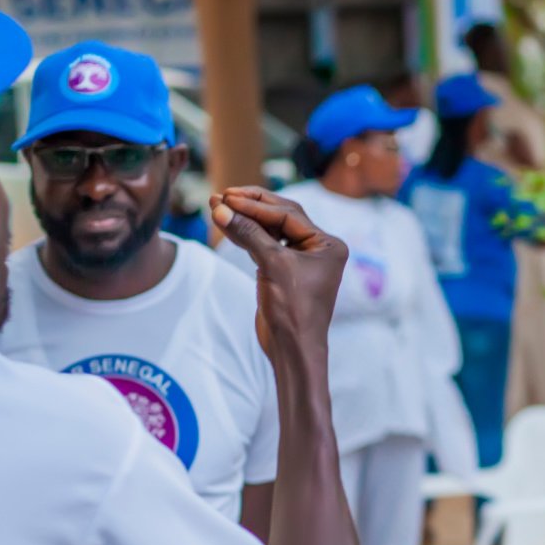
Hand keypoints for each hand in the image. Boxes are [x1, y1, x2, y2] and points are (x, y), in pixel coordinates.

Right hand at [211, 188, 347, 354]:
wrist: (293, 349)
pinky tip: (228, 225)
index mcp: (327, 244)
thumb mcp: (272, 265)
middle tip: (222, 195)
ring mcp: (301, 260)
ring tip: (217, 206)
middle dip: (250, 206)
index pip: (288, 214)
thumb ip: (249, 233)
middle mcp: (318, 249)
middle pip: (281, 217)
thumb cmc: (293, 310)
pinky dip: (246, 236)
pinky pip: (264, 245)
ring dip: (245, 219)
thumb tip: (221, 208)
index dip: (256, 204)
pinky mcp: (284, 271)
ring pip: (271, 230)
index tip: (228, 197)